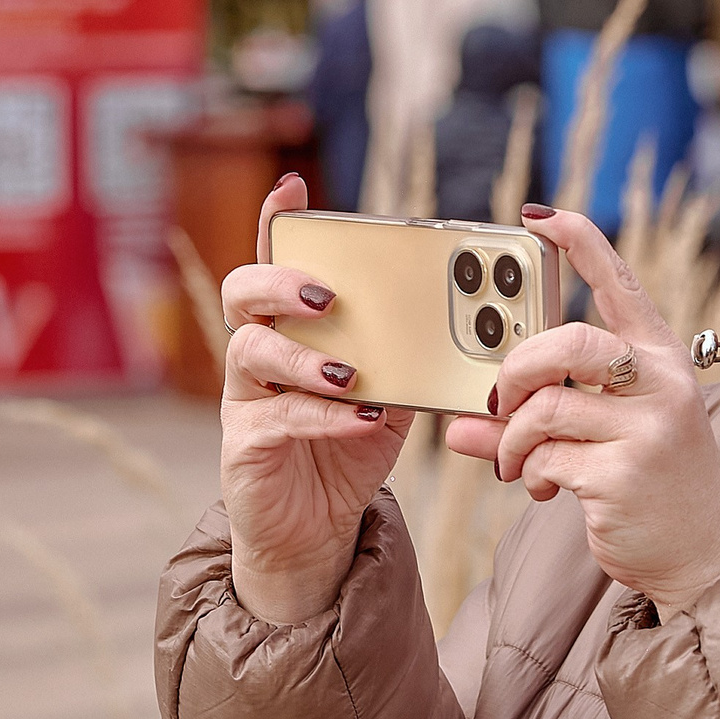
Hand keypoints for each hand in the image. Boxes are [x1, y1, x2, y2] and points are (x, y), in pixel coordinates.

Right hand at [218, 175, 411, 622]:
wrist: (317, 531)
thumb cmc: (349, 448)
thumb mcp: (393, 394)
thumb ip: (415, 356)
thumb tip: (476, 326)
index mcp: (292, 327)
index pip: (274, 259)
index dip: (276, 221)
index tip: (293, 187)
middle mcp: (259, 351)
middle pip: (243, 291)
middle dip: (282, 281)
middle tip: (327, 295)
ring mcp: (245, 398)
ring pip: (249, 350)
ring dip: (303, 356)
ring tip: (350, 371)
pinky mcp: (245, 444)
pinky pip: (277, 418)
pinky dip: (322, 415)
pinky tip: (362, 417)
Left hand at [444, 206, 719, 615]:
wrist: (703, 554)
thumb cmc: (650, 483)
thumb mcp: (607, 434)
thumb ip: (537, 417)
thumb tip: (458, 424)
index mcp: (661, 360)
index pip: (620, 284)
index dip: (580, 243)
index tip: (540, 217)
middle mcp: (661, 385)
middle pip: (567, 342)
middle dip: (515, 370)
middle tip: (498, 401)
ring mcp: (646, 429)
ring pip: (543, 409)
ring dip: (511, 440)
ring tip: (515, 461)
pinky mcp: (622, 474)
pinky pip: (544, 457)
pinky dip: (529, 473)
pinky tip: (543, 486)